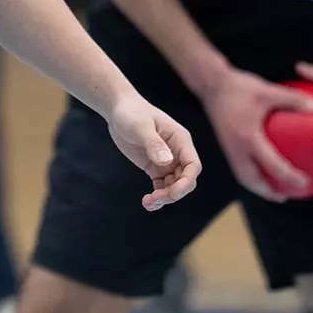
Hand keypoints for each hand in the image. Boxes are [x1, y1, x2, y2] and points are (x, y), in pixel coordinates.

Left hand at [106, 94, 201, 211]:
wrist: (119, 109)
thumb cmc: (131, 112)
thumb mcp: (140, 126)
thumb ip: (154, 143)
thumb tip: (167, 162)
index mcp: (180, 140)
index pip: (193, 166)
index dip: (186, 182)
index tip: (172, 194)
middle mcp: (177, 152)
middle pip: (185, 179)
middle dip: (173, 193)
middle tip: (154, 199)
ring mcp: (167, 160)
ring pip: (174, 186)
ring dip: (165, 197)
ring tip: (148, 203)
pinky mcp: (155, 166)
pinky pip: (162, 186)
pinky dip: (157, 196)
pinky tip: (147, 202)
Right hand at [196, 60, 312, 201]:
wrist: (211, 84)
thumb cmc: (240, 87)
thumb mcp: (268, 90)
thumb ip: (293, 99)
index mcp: (248, 137)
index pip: (271, 164)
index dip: (288, 177)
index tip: (305, 183)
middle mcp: (236, 148)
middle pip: (252, 180)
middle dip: (269, 192)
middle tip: (287, 196)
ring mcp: (228, 148)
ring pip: (243, 176)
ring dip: (258, 187)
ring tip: (274, 191)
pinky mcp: (225, 145)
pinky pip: (238, 167)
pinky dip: (251, 175)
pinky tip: (262, 170)